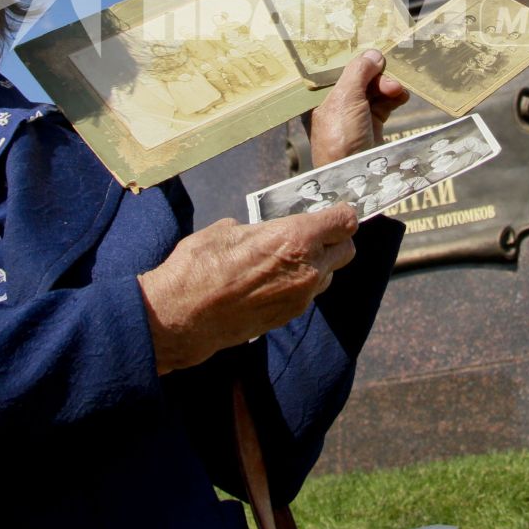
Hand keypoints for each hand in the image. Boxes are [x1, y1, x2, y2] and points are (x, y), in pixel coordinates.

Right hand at [138, 204, 359, 372]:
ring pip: (329, 274)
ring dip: (318, 264)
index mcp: (295, 239)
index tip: (330, 211)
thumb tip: (258, 231)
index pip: (344, 221)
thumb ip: (256, 229)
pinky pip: (308, 295)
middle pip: (346, 249)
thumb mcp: (226, 231)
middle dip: (335, 239)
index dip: (340, 214)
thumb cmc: (198, 267)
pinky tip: (273, 280)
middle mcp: (307, 269)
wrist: (182, 317)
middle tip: (312, 234)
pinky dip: (300, 284)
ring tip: (287, 259)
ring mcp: (300, 297)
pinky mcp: (288, 316)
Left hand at [307, 49, 408, 166]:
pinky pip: (383, 104)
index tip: (375, 54)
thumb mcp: (346, 99)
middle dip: (377, 77)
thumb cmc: (341, 138)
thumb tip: (373, 54)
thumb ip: (358, 72)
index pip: (337, 69)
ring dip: (388, 87)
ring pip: (374, 90)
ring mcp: (353, 116)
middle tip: (391, 84)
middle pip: (359, 78)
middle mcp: (334, 105)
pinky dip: (393, 98)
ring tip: (399, 92)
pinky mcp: (370, 126)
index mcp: (318, 97)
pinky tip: (402, 97)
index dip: (357, 61)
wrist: (356, 180)